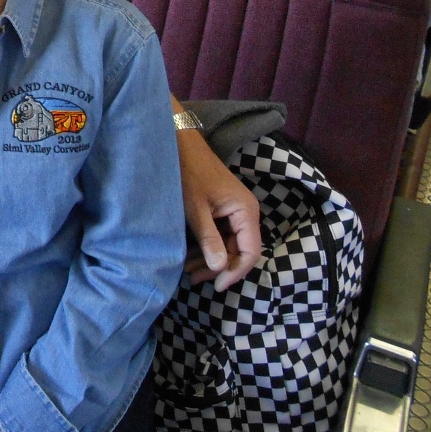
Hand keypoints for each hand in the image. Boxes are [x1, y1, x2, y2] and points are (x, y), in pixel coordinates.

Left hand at [176, 130, 261, 290]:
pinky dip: (208, 247)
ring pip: (229, 245)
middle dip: (220, 267)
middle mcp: (246, 212)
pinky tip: (191, 257)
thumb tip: (220, 268)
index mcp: (245, 211)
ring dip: (212, 259)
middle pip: (240, 250)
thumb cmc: (188, 173)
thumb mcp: (196, 209)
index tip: (216, 285)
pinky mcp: (223, 210)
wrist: (180, 146)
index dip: (236, 271)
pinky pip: (221, 235)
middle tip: (195, 279)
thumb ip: (209, 239)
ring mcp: (235, 211)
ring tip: (189, 272)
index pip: (250, 251)